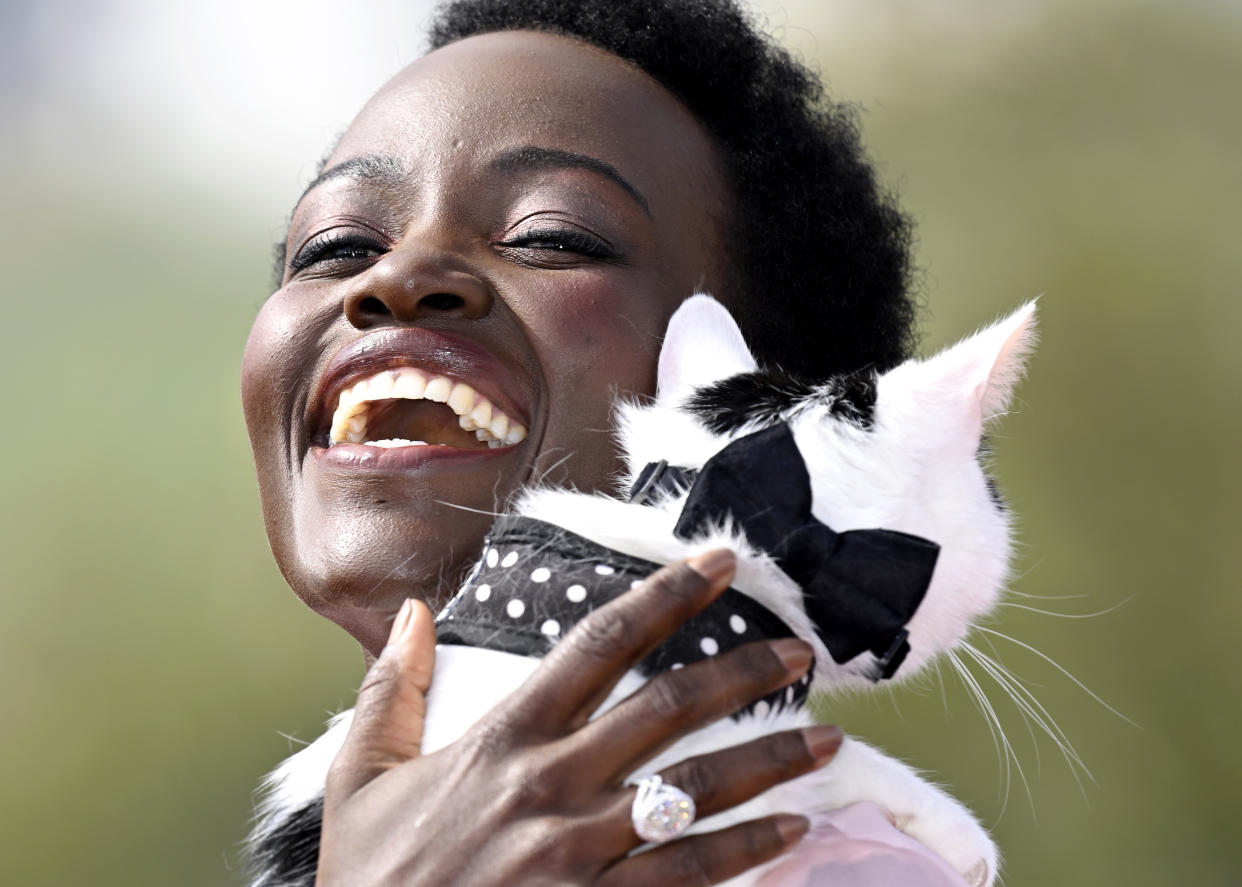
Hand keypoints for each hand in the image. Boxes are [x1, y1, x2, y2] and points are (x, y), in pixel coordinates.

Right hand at [317, 549, 844, 885]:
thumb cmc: (372, 881)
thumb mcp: (361, 780)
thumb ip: (389, 691)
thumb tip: (409, 613)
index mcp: (503, 741)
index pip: (599, 644)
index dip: (666, 596)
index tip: (718, 563)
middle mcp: (552, 786)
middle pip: (667, 708)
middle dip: (741, 672)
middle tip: (798, 650)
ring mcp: (581, 853)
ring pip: (696, 792)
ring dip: (770, 761)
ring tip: (826, 739)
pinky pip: (690, 875)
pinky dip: (748, 852)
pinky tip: (792, 831)